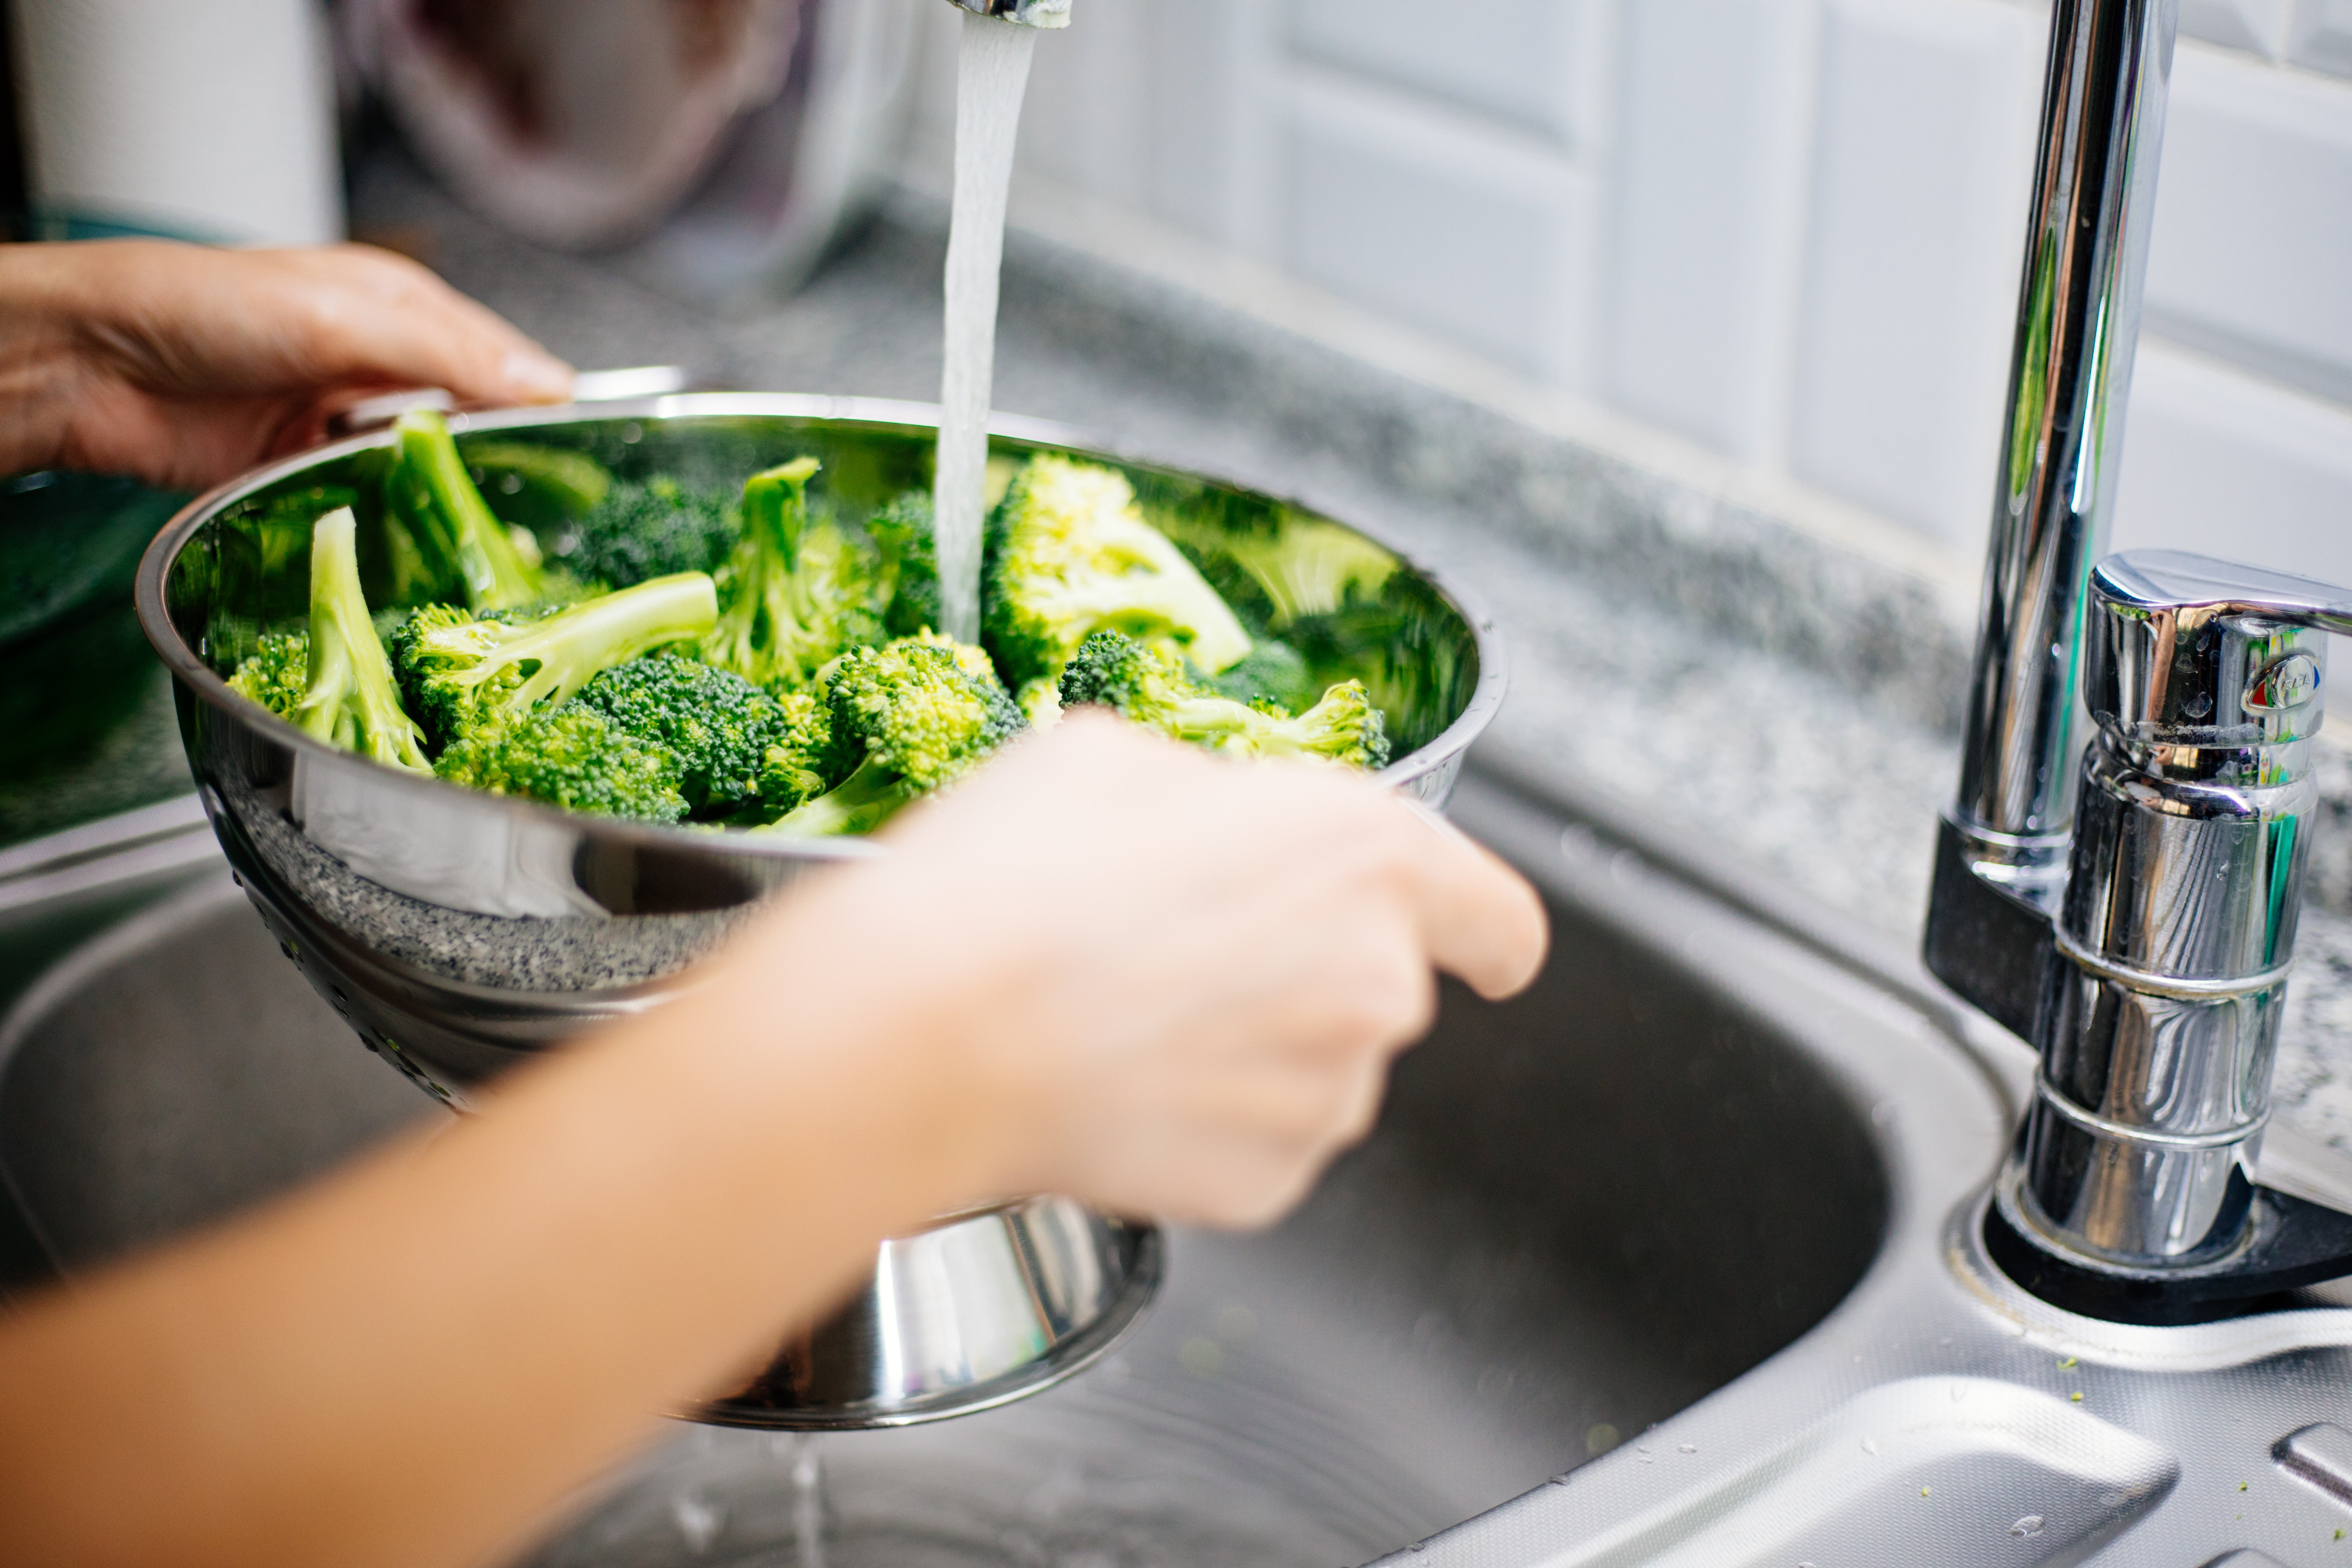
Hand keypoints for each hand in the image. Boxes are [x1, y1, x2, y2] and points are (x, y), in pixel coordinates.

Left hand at [0, 240, 573, 489]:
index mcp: (400, 309)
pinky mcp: (301, 471)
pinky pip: (367, 504)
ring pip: (422, 470)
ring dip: (444, 498)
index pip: (501, 362)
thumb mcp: (344, 315)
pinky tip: (417, 547)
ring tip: (488, 543)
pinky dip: (389, 524)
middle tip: (544, 518)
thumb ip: (448, 353)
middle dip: (499, 464)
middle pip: (469, 422)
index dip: (541, 408)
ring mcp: (338, 421)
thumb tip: (552, 384)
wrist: (88, 364)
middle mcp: (378, 364)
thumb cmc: (203, 308)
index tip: (580, 459)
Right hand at [771, 715, 1549, 1226]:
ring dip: (1247, 1050)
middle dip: (1298, 974)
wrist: (929, 1030)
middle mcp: (1377, 981)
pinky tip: (1119, 1084)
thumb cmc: (1013, 879)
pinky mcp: (1267, 1185)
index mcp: (1365, 854)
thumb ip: (1210, 797)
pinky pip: (1255, 1147)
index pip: (1494, 912)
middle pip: (1376, 987)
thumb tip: (1209, 826)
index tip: (1490, 953)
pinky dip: (1202, 1123)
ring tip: (1126, 1017)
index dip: (1488, 933)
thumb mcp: (1111, 760)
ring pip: (1313, 1071)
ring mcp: (1327, 1096)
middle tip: (1176, 952)